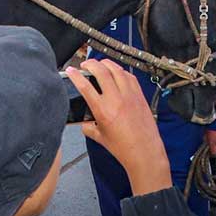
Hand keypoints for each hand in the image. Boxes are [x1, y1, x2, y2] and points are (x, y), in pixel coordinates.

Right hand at [67, 59, 171, 195]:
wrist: (145, 152)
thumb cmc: (124, 148)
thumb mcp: (100, 138)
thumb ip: (89, 127)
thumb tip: (84, 122)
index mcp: (103, 110)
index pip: (85, 86)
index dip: (75, 75)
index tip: (71, 70)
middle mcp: (116, 99)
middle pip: (101, 71)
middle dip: (90, 63)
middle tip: (85, 65)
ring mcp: (129, 95)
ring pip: (116, 69)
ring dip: (105, 63)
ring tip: (99, 64)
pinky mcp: (139, 96)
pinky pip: (129, 76)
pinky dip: (121, 71)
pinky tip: (117, 72)